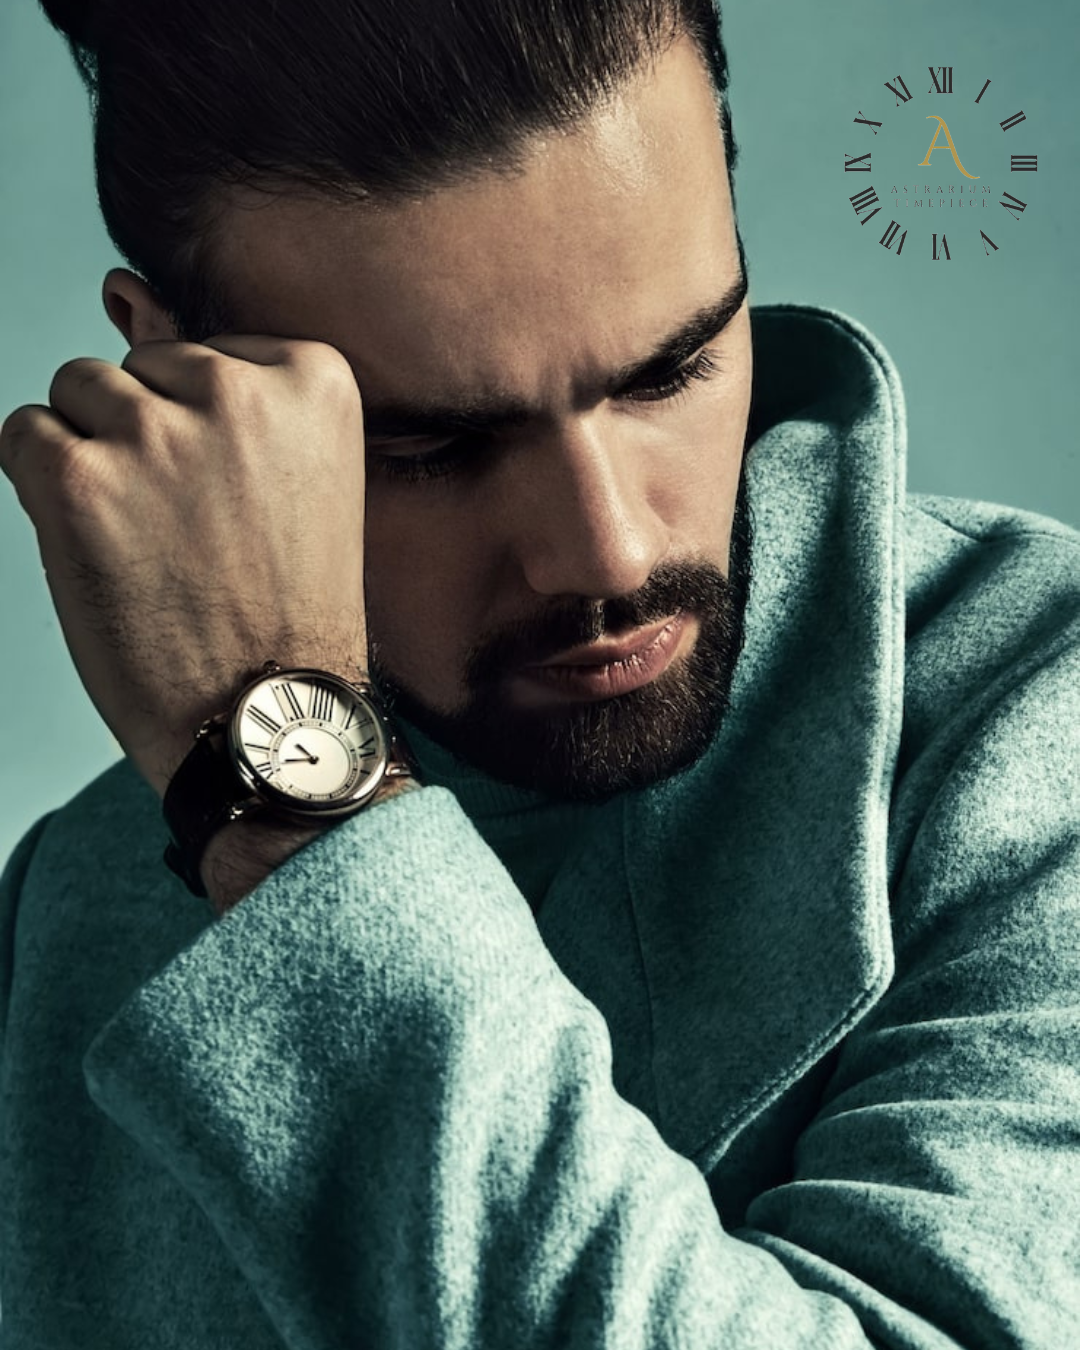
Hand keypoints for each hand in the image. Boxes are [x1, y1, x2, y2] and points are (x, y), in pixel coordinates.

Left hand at [0, 336, 368, 797]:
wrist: (270, 713)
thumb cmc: (285, 605)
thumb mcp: (295, 474)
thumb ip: (219, 380)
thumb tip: (122, 290)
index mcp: (315, 377)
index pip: (206, 355)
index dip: (206, 437)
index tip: (237, 505)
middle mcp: (237, 388)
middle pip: (139, 368)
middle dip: (149, 439)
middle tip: (194, 535)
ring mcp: (156, 430)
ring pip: (77, 391)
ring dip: (96, 460)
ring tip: (150, 544)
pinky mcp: (79, 478)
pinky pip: (23, 434)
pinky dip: (44, 490)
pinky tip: (101, 550)